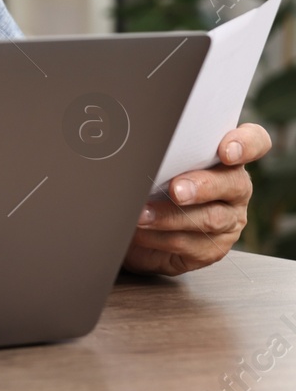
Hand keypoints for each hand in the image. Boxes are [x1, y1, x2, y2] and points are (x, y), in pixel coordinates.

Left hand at [123, 123, 271, 275]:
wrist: (135, 227)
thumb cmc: (149, 186)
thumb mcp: (156, 165)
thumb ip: (163, 154)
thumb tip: (141, 147)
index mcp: (224, 158)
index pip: (254, 142)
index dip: (246, 144)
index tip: (226, 152)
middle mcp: (233, 188)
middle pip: (232, 183)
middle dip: (201, 186)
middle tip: (176, 190)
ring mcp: (227, 220)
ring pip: (210, 218)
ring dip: (172, 216)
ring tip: (142, 214)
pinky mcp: (212, 248)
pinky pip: (191, 244)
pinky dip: (161, 237)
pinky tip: (142, 232)